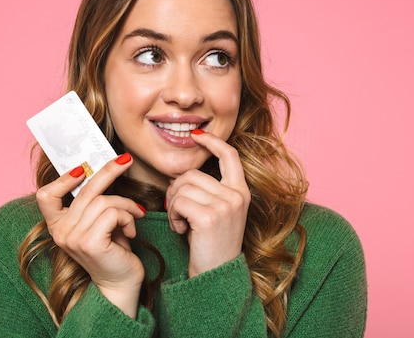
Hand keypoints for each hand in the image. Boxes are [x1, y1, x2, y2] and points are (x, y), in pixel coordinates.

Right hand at [35, 153, 146, 317]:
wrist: (120, 285)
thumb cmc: (112, 251)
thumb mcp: (98, 222)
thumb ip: (94, 203)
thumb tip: (106, 169)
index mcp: (58, 225)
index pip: (45, 196)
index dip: (62, 179)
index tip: (82, 167)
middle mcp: (60, 232)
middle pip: (85, 190)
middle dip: (109, 171)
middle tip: (126, 160)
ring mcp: (73, 238)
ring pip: (104, 201)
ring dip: (126, 205)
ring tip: (136, 215)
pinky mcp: (89, 243)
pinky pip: (112, 213)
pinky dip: (128, 217)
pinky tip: (132, 231)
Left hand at [165, 131, 250, 277]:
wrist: (216, 276)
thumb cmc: (211, 245)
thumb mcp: (216, 212)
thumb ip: (207, 190)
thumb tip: (181, 175)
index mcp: (241, 191)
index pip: (229, 155)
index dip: (212, 142)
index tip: (197, 136)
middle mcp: (236, 195)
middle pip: (192, 174)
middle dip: (177, 191)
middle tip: (180, 213)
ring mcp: (225, 205)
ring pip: (182, 186)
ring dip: (174, 205)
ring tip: (182, 223)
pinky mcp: (209, 216)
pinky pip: (178, 201)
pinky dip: (173, 215)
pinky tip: (180, 230)